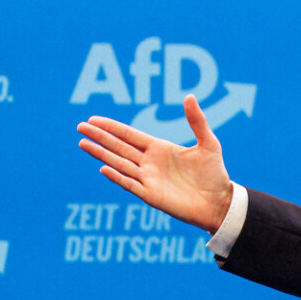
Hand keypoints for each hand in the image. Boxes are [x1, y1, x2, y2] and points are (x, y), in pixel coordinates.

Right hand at [77, 96, 233, 232]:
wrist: (220, 203)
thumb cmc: (214, 174)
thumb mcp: (208, 144)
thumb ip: (197, 121)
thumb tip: (190, 96)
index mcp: (159, 149)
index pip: (130, 135)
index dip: (112, 127)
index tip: (94, 119)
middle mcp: (149, 163)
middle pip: (119, 147)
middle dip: (100, 137)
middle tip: (80, 127)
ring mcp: (148, 179)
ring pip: (119, 164)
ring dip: (101, 154)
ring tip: (82, 143)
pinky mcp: (151, 195)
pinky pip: (130, 184)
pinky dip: (117, 176)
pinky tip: (104, 167)